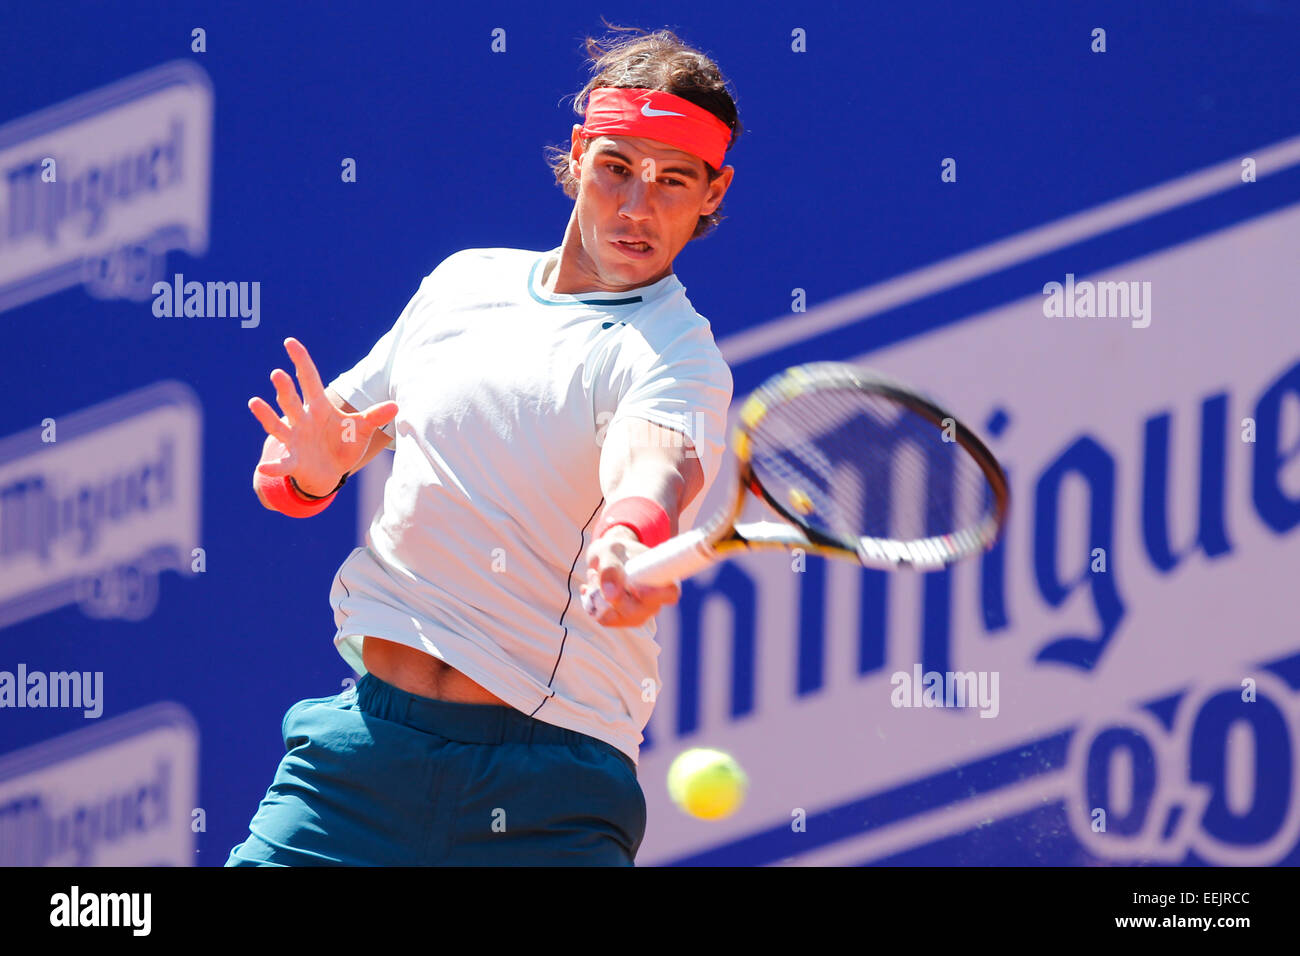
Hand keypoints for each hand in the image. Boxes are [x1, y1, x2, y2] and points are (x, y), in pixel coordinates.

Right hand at [247, 337, 397, 495]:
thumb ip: (375, 416)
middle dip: (285, 388)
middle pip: (292, 400)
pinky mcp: (293, 462)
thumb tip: (397, 405)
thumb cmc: (343, 444)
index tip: (289, 342)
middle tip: (277, 373)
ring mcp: (294, 440)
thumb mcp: (362, 429)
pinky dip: (272, 466)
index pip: (309, 379)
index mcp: (319, 407)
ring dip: (266, 415)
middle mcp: (302, 420)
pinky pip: (282, 464)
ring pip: (279, 425)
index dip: (301, 361)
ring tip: (254, 402)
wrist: (331, 472)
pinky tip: (262, 467)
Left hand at [580, 525, 681, 627]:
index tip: (634, 585)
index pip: (670, 595)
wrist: (609, 556)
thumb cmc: (615, 550)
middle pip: (638, 613)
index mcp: (661, 579)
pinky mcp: (622, 619)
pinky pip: (605, 619)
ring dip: (598, 599)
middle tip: (597, 574)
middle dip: (612, 597)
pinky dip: (592, 604)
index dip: (654, 594)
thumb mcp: (609, 551)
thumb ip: (610, 568)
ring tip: (593, 576)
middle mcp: (653, 601)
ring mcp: (638, 613)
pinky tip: (589, 587)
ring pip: (618, 618)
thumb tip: (611, 595)